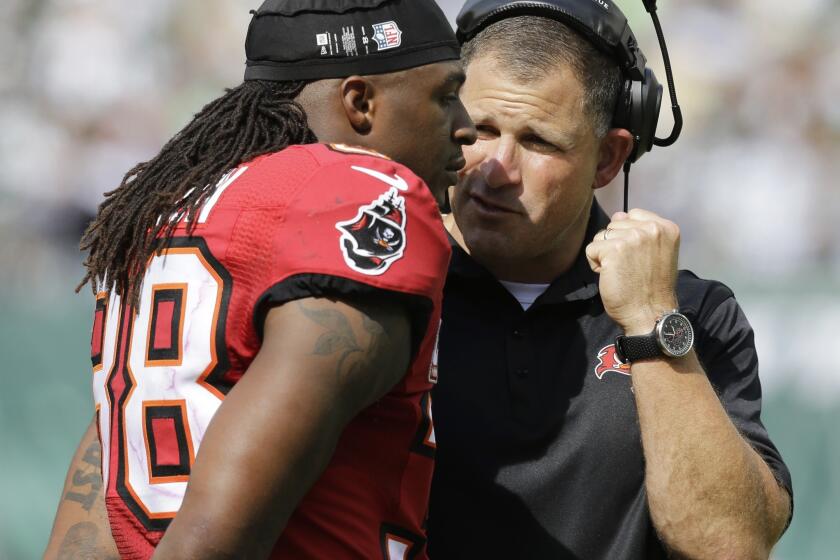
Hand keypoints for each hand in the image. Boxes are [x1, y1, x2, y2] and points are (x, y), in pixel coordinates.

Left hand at [585, 209, 679, 334]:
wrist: (651, 315)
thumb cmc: (651, 288)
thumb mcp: (656, 253)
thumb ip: (640, 231)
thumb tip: (618, 214)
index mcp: (667, 227)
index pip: (633, 215)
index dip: (628, 237)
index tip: (638, 258)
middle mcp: (652, 228)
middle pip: (615, 224)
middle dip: (615, 245)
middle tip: (630, 268)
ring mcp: (634, 237)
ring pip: (601, 236)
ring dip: (605, 255)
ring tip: (622, 272)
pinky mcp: (615, 249)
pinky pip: (591, 249)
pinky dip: (595, 265)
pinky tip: (611, 277)